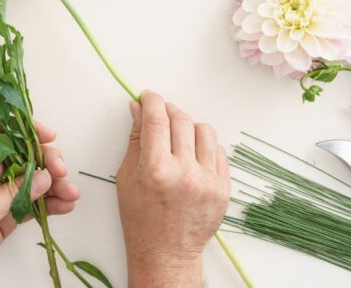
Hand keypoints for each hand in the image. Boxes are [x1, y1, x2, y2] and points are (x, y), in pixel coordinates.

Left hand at [0, 123, 79, 287]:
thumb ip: (16, 192)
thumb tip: (44, 176)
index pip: (5, 136)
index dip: (27, 132)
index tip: (49, 135)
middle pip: (26, 159)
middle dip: (47, 162)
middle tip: (62, 172)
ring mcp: (0, 195)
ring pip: (33, 182)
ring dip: (54, 186)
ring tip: (71, 194)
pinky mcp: (6, 215)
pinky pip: (32, 204)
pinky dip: (49, 204)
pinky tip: (63, 205)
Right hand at [116, 91, 229, 287]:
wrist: (166, 253)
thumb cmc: (141, 219)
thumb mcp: (127, 177)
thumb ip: (136, 139)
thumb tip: (139, 109)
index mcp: (156, 170)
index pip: (157, 119)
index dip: (152, 100)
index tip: (148, 96)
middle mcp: (185, 173)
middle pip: (181, 120)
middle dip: (168, 110)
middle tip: (160, 114)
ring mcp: (208, 181)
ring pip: (204, 131)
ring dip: (189, 127)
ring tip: (178, 137)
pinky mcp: (224, 188)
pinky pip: (219, 151)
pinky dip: (204, 146)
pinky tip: (192, 154)